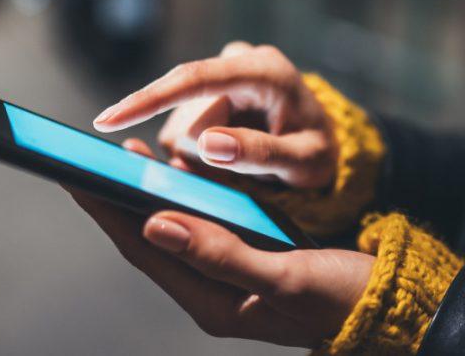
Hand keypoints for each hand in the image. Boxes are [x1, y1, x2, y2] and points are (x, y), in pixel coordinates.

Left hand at [65, 139, 372, 348]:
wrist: (387, 305)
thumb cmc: (342, 297)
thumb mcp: (284, 278)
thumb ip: (220, 255)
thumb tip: (157, 225)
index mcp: (212, 302)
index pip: (144, 249)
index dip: (108, 211)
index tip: (78, 175)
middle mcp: (211, 290)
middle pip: (151, 238)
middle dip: (120, 199)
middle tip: (97, 159)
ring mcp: (226, 275)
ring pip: (174, 229)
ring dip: (150, 195)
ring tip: (130, 160)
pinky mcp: (244, 258)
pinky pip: (201, 224)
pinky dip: (185, 197)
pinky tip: (181, 175)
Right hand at [93, 42, 335, 188]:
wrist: (319, 136)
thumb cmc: (316, 150)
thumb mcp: (304, 161)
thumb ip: (260, 153)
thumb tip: (207, 144)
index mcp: (263, 69)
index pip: (193, 79)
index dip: (147, 100)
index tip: (106, 121)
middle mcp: (237, 60)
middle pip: (184, 116)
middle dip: (199, 156)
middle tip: (237, 180)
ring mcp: (222, 71)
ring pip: (179, 127)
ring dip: (199, 157)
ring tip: (242, 164)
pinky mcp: (210, 86)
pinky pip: (183, 128)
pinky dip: (197, 152)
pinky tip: (228, 152)